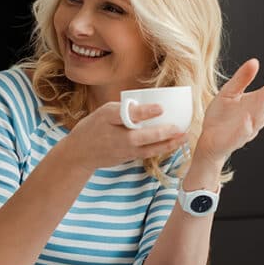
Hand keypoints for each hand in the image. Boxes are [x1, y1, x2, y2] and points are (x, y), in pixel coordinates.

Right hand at [66, 102, 187, 170]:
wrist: (80, 153)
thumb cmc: (93, 127)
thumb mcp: (104, 112)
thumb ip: (125, 109)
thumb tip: (150, 107)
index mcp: (109, 119)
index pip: (128, 115)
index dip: (145, 112)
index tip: (160, 108)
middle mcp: (117, 137)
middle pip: (143, 137)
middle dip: (163, 133)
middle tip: (180, 128)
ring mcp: (123, 150)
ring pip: (149, 149)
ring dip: (168, 144)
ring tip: (183, 137)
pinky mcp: (128, 158)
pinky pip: (147, 154)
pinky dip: (161, 149)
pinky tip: (173, 144)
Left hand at [199, 58, 263, 163]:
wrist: (208, 138)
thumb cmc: (221, 115)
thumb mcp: (229, 92)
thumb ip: (242, 78)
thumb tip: (255, 61)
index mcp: (255, 104)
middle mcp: (255, 116)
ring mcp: (247, 129)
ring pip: (259, 119)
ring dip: (263, 107)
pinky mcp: (235, 139)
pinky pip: (243, 133)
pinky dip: (246, 127)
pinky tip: (246, 118)